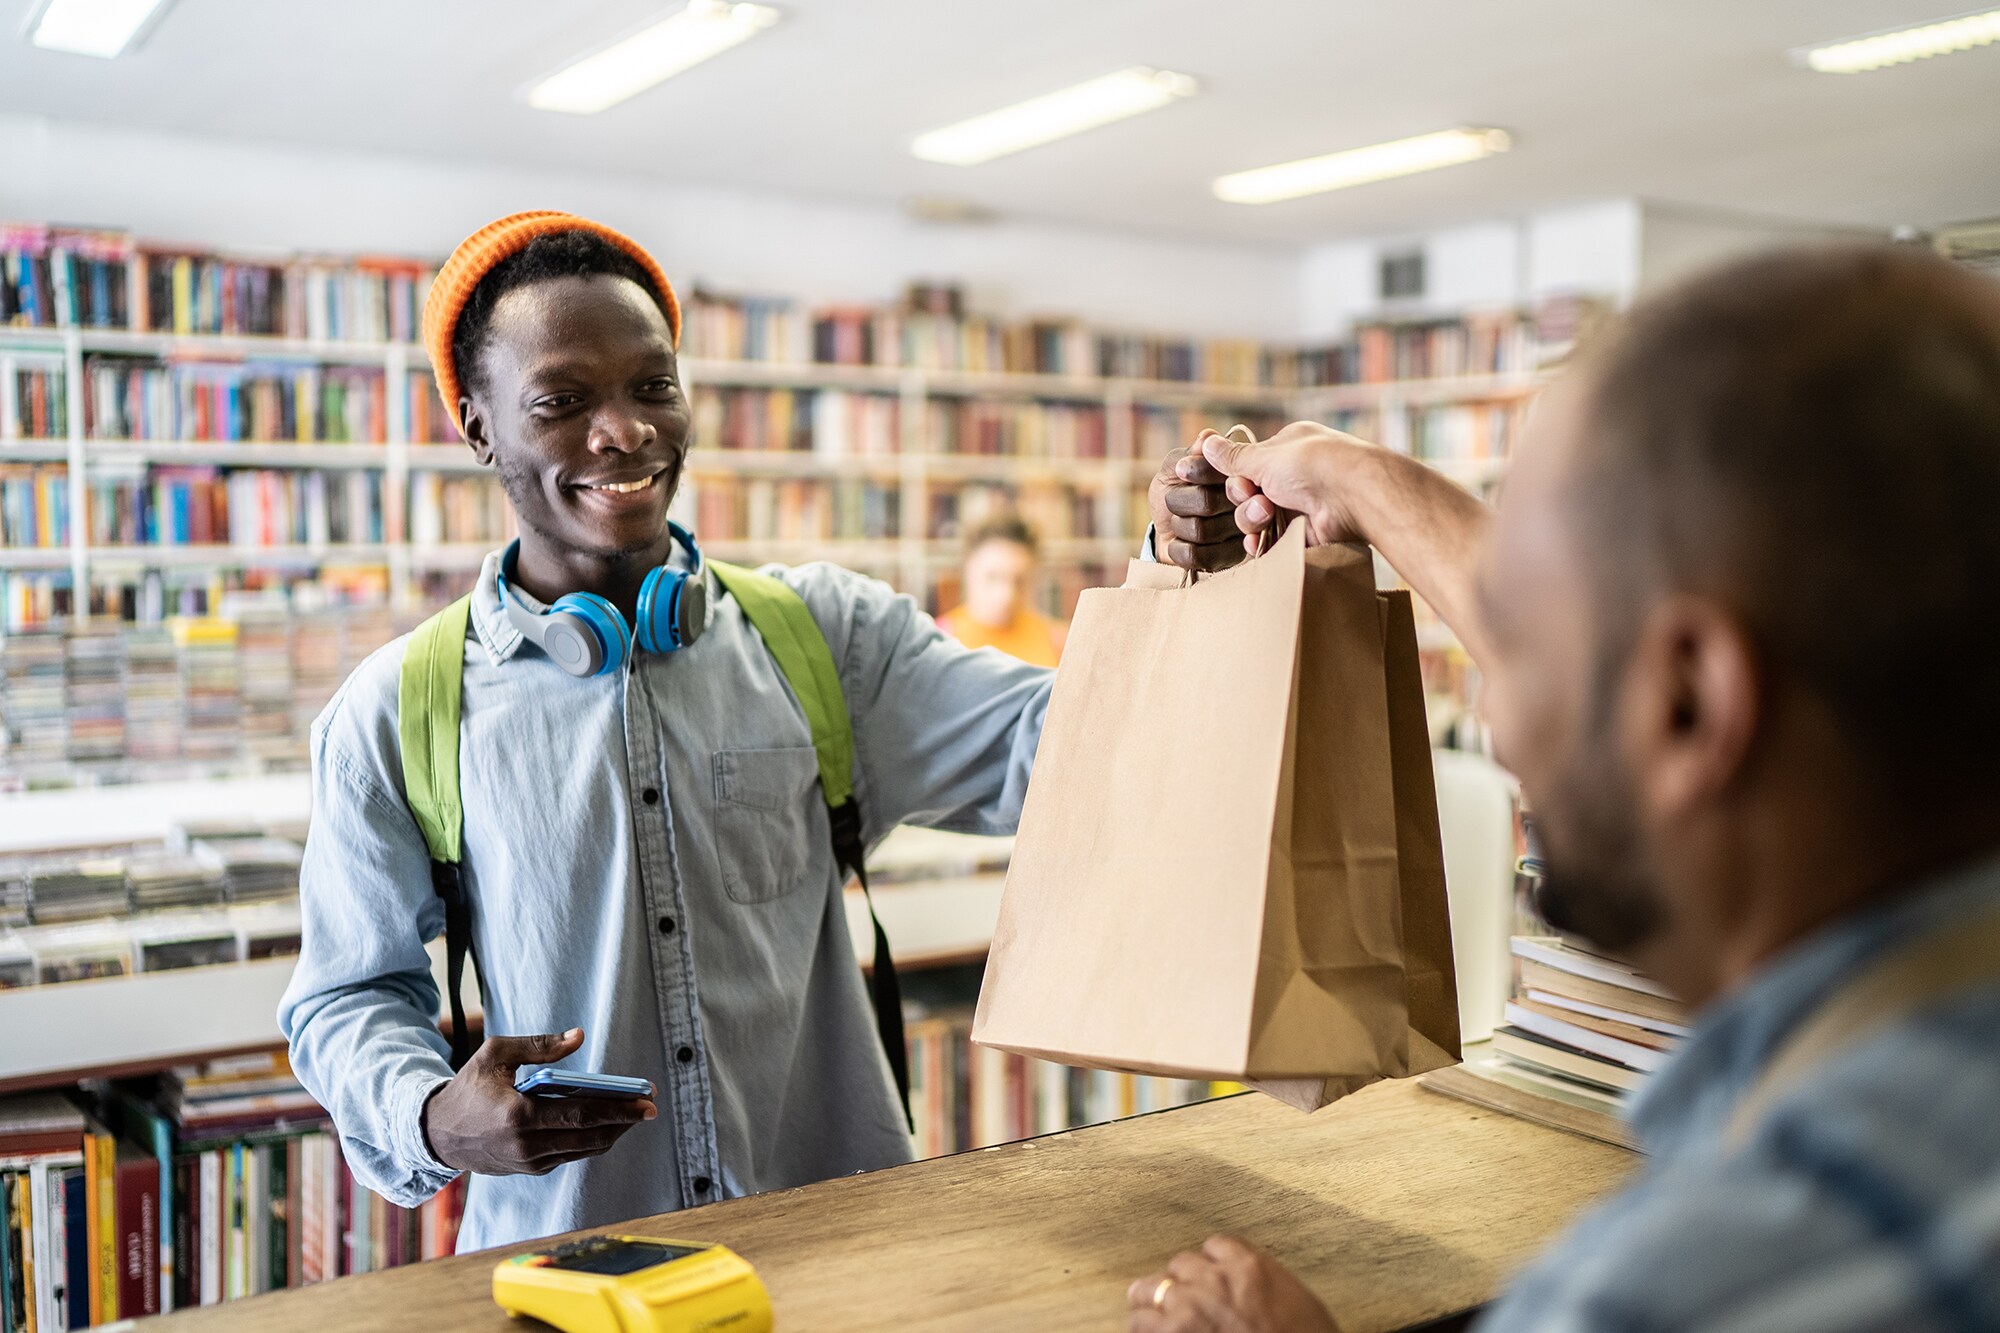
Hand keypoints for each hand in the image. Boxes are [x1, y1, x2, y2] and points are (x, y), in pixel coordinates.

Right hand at [420, 1028, 656, 1176]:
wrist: (437, 1134)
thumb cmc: (469, 1087)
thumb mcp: (497, 1054)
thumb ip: (539, 1046)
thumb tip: (579, 1037)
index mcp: (519, 1115)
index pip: (582, 1114)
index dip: (619, 1108)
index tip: (646, 1101)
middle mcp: (527, 1145)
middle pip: (590, 1136)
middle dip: (625, 1122)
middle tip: (650, 1108)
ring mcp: (529, 1162)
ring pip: (584, 1149)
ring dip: (613, 1133)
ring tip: (633, 1114)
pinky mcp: (530, 1170)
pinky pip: (570, 1154)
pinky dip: (591, 1140)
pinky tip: (605, 1123)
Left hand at [1127, 1237, 1338, 1332]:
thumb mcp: (1297, 1302)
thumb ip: (1266, 1285)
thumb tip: (1253, 1291)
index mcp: (1248, 1266)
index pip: (1215, 1245)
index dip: (1211, 1263)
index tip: (1210, 1274)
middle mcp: (1214, 1279)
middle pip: (1180, 1264)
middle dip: (1181, 1282)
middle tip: (1180, 1297)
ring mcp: (1189, 1308)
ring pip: (1150, 1288)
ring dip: (1151, 1301)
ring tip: (1149, 1312)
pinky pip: (1140, 1323)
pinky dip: (1142, 1328)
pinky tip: (1146, 1332)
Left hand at [1149, 444, 1249, 571]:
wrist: (1165, 531)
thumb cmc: (1173, 492)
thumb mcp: (1174, 469)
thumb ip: (1188, 454)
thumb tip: (1207, 437)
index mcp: (1239, 475)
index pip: (1223, 471)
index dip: (1197, 472)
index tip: (1181, 473)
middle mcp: (1248, 504)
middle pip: (1208, 502)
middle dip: (1179, 501)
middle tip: (1175, 502)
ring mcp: (1241, 535)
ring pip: (1200, 530)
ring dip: (1178, 525)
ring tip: (1180, 522)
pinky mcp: (1229, 560)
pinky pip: (1197, 556)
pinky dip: (1178, 548)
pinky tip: (1180, 542)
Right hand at [1197, 422, 1387, 554]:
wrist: (1353, 495)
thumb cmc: (1311, 464)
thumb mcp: (1265, 456)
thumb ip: (1233, 457)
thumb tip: (1207, 443)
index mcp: (1286, 450)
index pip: (1248, 464)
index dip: (1235, 474)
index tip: (1232, 478)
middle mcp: (1293, 476)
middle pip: (1247, 493)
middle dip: (1244, 497)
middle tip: (1254, 496)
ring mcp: (1298, 506)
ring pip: (1256, 518)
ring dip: (1252, 518)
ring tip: (1266, 514)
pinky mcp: (1303, 533)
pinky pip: (1271, 541)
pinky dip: (1261, 543)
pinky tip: (1257, 542)